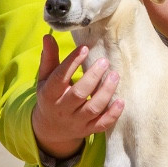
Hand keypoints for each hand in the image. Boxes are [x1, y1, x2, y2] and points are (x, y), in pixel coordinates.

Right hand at [31, 33, 123, 159]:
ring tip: (115, 76)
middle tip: (105, 61)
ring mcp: (76, 121)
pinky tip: (121, 101)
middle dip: (93, 77)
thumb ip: (49, 58)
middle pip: (79, 94)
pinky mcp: (88, 130)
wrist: (50, 128)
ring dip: (106, 92)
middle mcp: (62, 109)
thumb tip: (48, 36)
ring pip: (93, 109)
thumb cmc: (50, 96)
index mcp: (49, 94)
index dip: (72, 62)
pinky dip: (113, 115)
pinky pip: (102, 124)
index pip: (60, 77)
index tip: (84, 48)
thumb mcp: (45, 78)